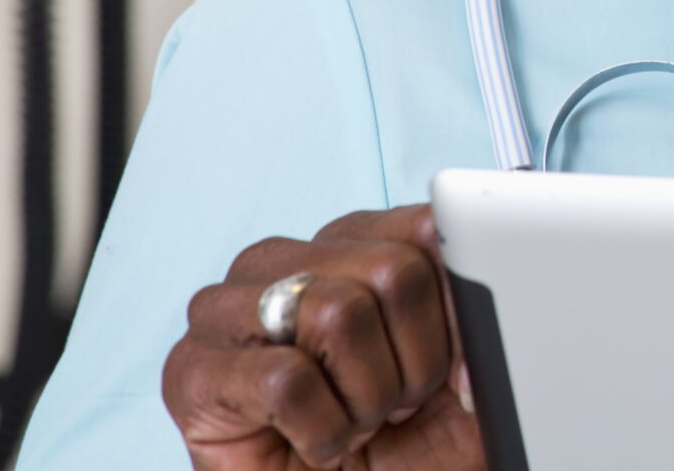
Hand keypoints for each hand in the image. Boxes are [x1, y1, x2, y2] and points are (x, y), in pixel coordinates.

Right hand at [162, 204, 483, 470]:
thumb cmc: (404, 444)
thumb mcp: (462, 363)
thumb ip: (472, 300)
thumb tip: (482, 271)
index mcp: (346, 241)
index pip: (425, 227)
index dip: (458, 307)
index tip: (461, 367)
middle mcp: (281, 260)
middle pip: (392, 269)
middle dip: (414, 359)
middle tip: (397, 406)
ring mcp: (225, 310)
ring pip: (339, 312)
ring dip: (370, 396)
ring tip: (357, 423)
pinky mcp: (191, 372)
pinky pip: (287, 379)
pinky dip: (325, 430)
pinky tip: (321, 447)